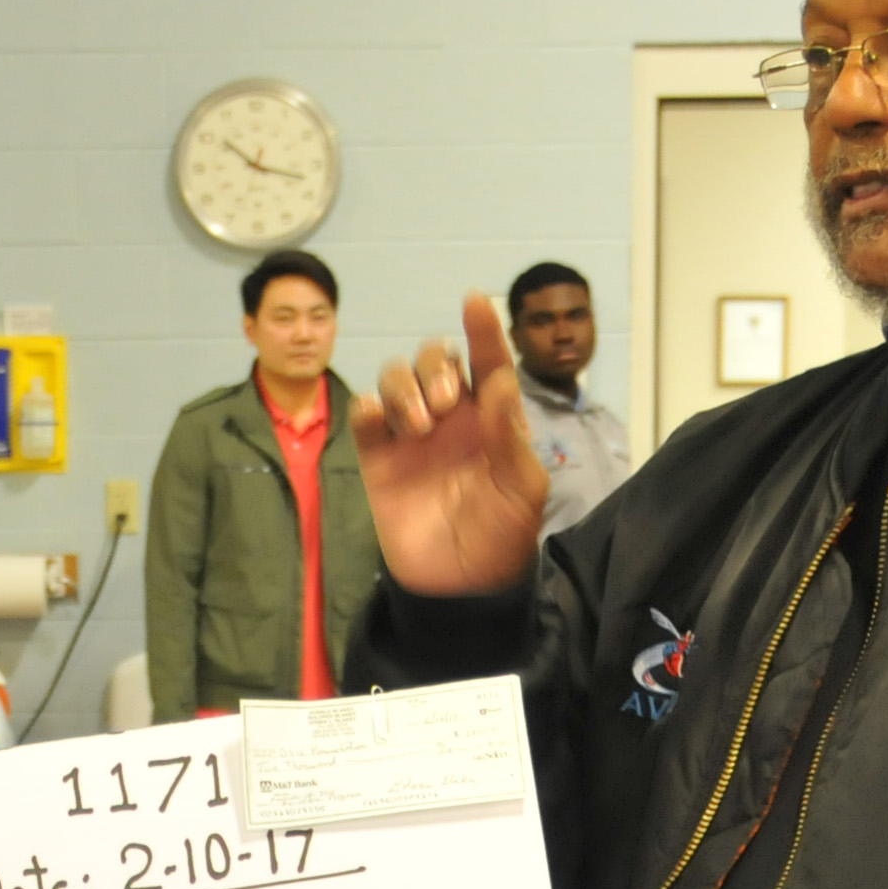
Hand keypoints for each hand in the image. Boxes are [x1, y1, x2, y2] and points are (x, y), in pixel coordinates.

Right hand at [352, 292, 551, 596]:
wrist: (459, 587)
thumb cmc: (502, 536)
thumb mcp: (523, 489)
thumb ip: (511, 437)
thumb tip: (500, 383)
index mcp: (492, 417)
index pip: (488, 361)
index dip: (482, 329)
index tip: (475, 301)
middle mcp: (451, 416)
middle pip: (435, 358)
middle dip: (437, 367)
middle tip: (445, 405)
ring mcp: (411, 435)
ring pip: (396, 377)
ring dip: (404, 386)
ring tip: (419, 426)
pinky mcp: (378, 457)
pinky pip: (364, 416)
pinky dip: (367, 407)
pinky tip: (377, 419)